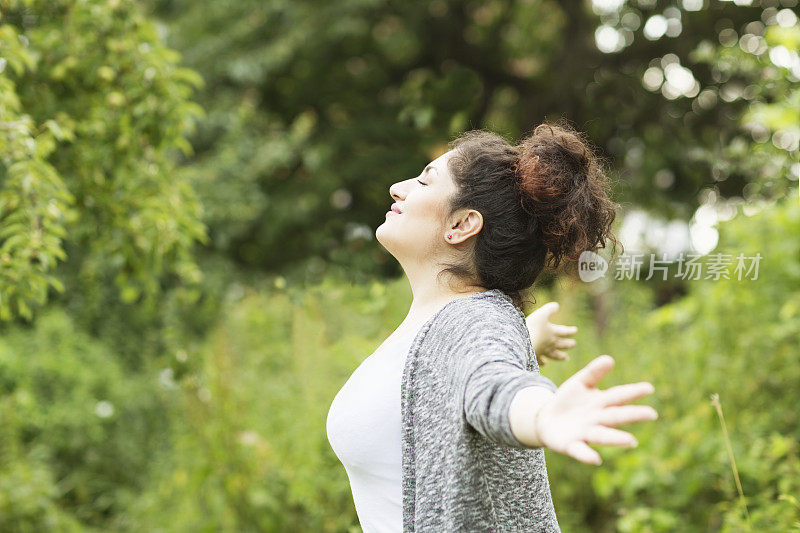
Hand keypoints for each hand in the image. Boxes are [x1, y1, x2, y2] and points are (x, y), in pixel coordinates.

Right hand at [525, 302, 577, 366]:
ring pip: (555, 355)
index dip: (571, 331)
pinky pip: (540, 360)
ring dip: (560, 356)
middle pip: (562, 344)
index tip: (575, 330)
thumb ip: (550, 309)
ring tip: (566, 358)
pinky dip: (543, 362)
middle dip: (568, 344)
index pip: (565, 332)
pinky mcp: (534, 356)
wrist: (521, 342)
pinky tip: (545, 363)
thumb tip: (557, 305)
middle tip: (573, 344)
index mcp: (553, 332)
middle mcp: (550, 343)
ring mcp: (543, 351)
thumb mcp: (541, 314)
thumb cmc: (532, 327)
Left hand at [534, 355, 657, 464]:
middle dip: (633, 415)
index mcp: (601, 403)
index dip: (633, 392)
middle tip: (651, 413)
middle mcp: (597, 419)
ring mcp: (585, 433)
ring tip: (631, 441)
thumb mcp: (580, 383)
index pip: (618, 396)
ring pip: (602, 436)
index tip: (649, 387)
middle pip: (616, 416)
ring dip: (616, 439)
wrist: (546, 419)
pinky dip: (587, 455)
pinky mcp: (571, 445)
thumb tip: (609, 359)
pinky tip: (595, 459)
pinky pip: (580, 450)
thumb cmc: (569, 400)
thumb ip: (593, 373)